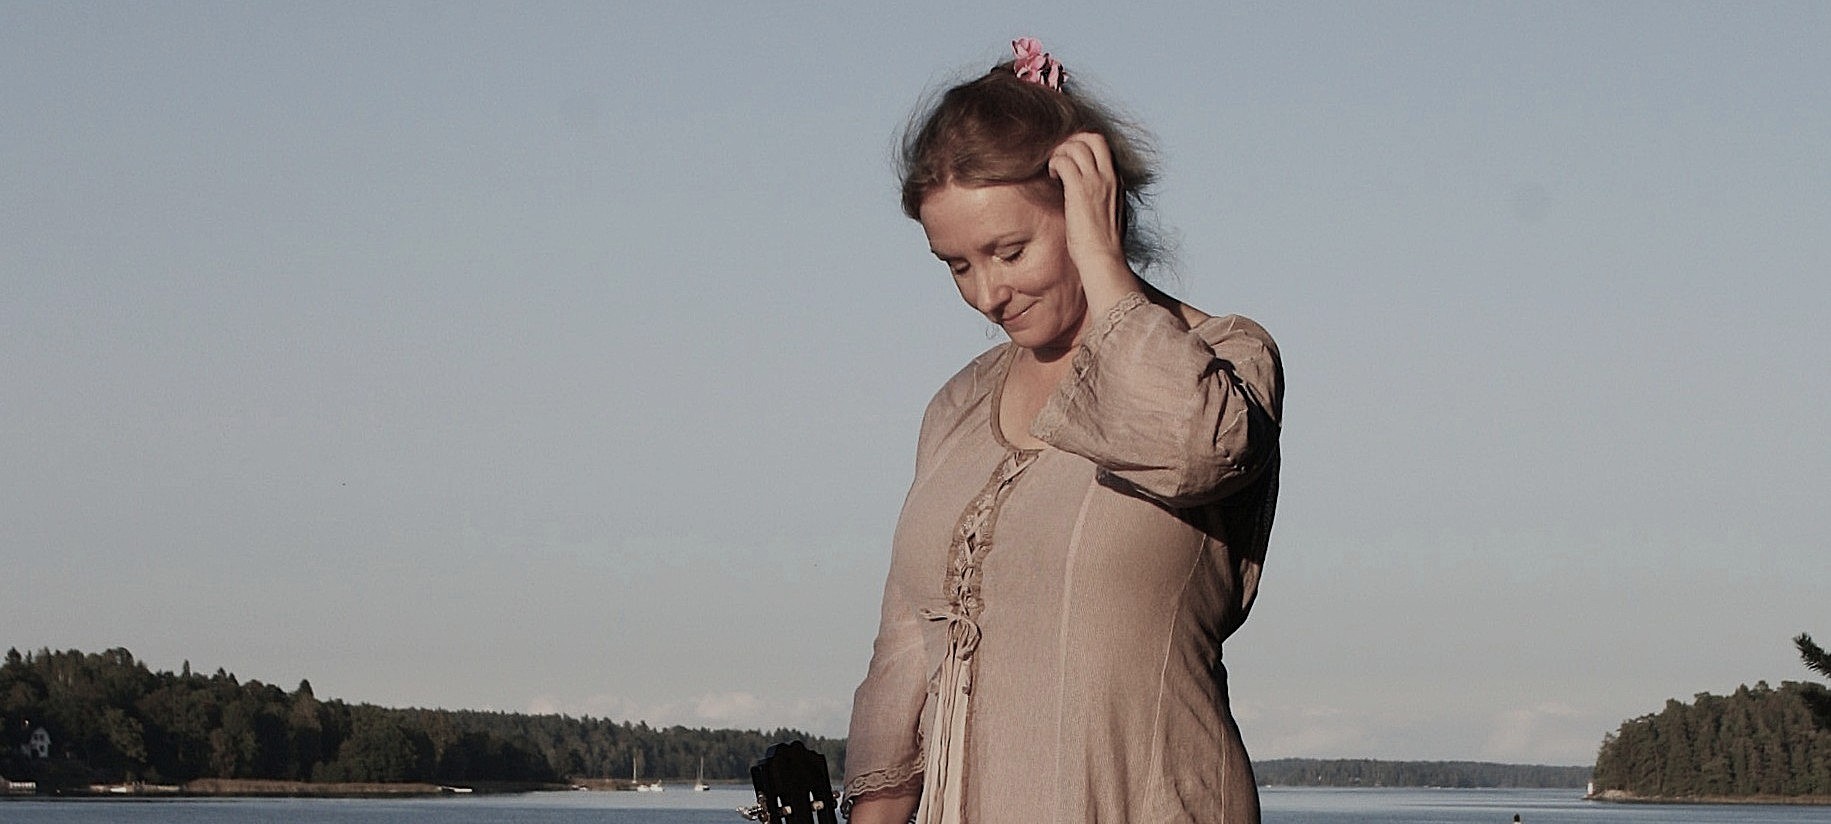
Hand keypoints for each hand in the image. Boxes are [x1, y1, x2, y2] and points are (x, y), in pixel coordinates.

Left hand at [1047, 133, 1142, 316]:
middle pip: (1094, 137)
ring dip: (1060, 152)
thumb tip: (1092, 202)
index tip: (1071, 157)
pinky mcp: (1080, 190)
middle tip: (1060, 156)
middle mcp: (1110, 177)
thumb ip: (1104, 202)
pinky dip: (1054, 163)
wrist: (1103, 259)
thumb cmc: (1103, 246)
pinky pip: (1064, 161)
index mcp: (1118, 183)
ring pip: (1076, 145)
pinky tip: (1051, 176)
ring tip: (1053, 169)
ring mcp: (1096, 181)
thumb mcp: (1111, 217)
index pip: (1104, 149)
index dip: (1085, 146)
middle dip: (1073, 140)